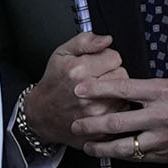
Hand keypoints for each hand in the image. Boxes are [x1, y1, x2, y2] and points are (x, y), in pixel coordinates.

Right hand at [16, 32, 125, 152]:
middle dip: (112, 74)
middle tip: (98, 79)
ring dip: (115, 92)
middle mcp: (89, 93)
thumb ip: (85, 41)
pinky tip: (101, 106)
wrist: (42, 114)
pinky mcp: (101, 127)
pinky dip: (115, 108)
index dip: (107, 59)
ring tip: (99, 93)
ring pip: (124, 94)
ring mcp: (96, 113)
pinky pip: (122, 112)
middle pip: (122, 75)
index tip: (97, 65)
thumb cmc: (53, 83)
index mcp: (79, 71)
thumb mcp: (62, 54)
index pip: (115, 57)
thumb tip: (107, 39)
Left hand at [70, 71, 167, 162]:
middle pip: (116, 121)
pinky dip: (121, 156)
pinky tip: (111, 155)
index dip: (97, 89)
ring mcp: (162, 138)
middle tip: (75, 124)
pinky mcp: (165, 154)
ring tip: (87, 146)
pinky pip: (138, 157)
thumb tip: (127, 89)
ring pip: (123, 146)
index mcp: (162, 91)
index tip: (79, 89)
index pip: (122, 88)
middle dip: (91, 123)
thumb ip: (151, 88)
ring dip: (101, 147)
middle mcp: (159, 116)